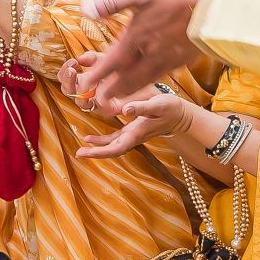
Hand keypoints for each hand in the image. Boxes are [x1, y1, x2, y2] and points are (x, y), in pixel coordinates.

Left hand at [66, 0, 205, 105]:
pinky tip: (148, 79)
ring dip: (131, 90)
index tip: (84, 86)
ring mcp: (170, 57)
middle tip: (100, 102)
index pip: (112, 62)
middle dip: (113, 90)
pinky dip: (150, 82)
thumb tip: (84, 9)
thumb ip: (112, 4)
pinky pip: (162, 75)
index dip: (97, 75)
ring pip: (146, 79)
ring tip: (120, 97)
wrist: (218, 2)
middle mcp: (152, 52)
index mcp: (137, 36)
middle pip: (128, 78)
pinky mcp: (185, 58)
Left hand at [76, 80, 200, 158]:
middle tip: (78, 154)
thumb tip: (124, 110)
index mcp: (137, 133)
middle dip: (95, 153)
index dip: (99, 152)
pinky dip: (103, 140)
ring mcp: (133, 135)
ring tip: (82, 149)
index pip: (116, 147)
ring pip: (113, 145)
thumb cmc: (171, 108)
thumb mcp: (158, 105)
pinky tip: (91, 138)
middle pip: (112, 150)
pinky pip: (115, 139)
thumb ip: (142, 107)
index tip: (84, 153)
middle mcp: (134, 137)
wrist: (182, 115)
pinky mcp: (133, 130)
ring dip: (97, 148)